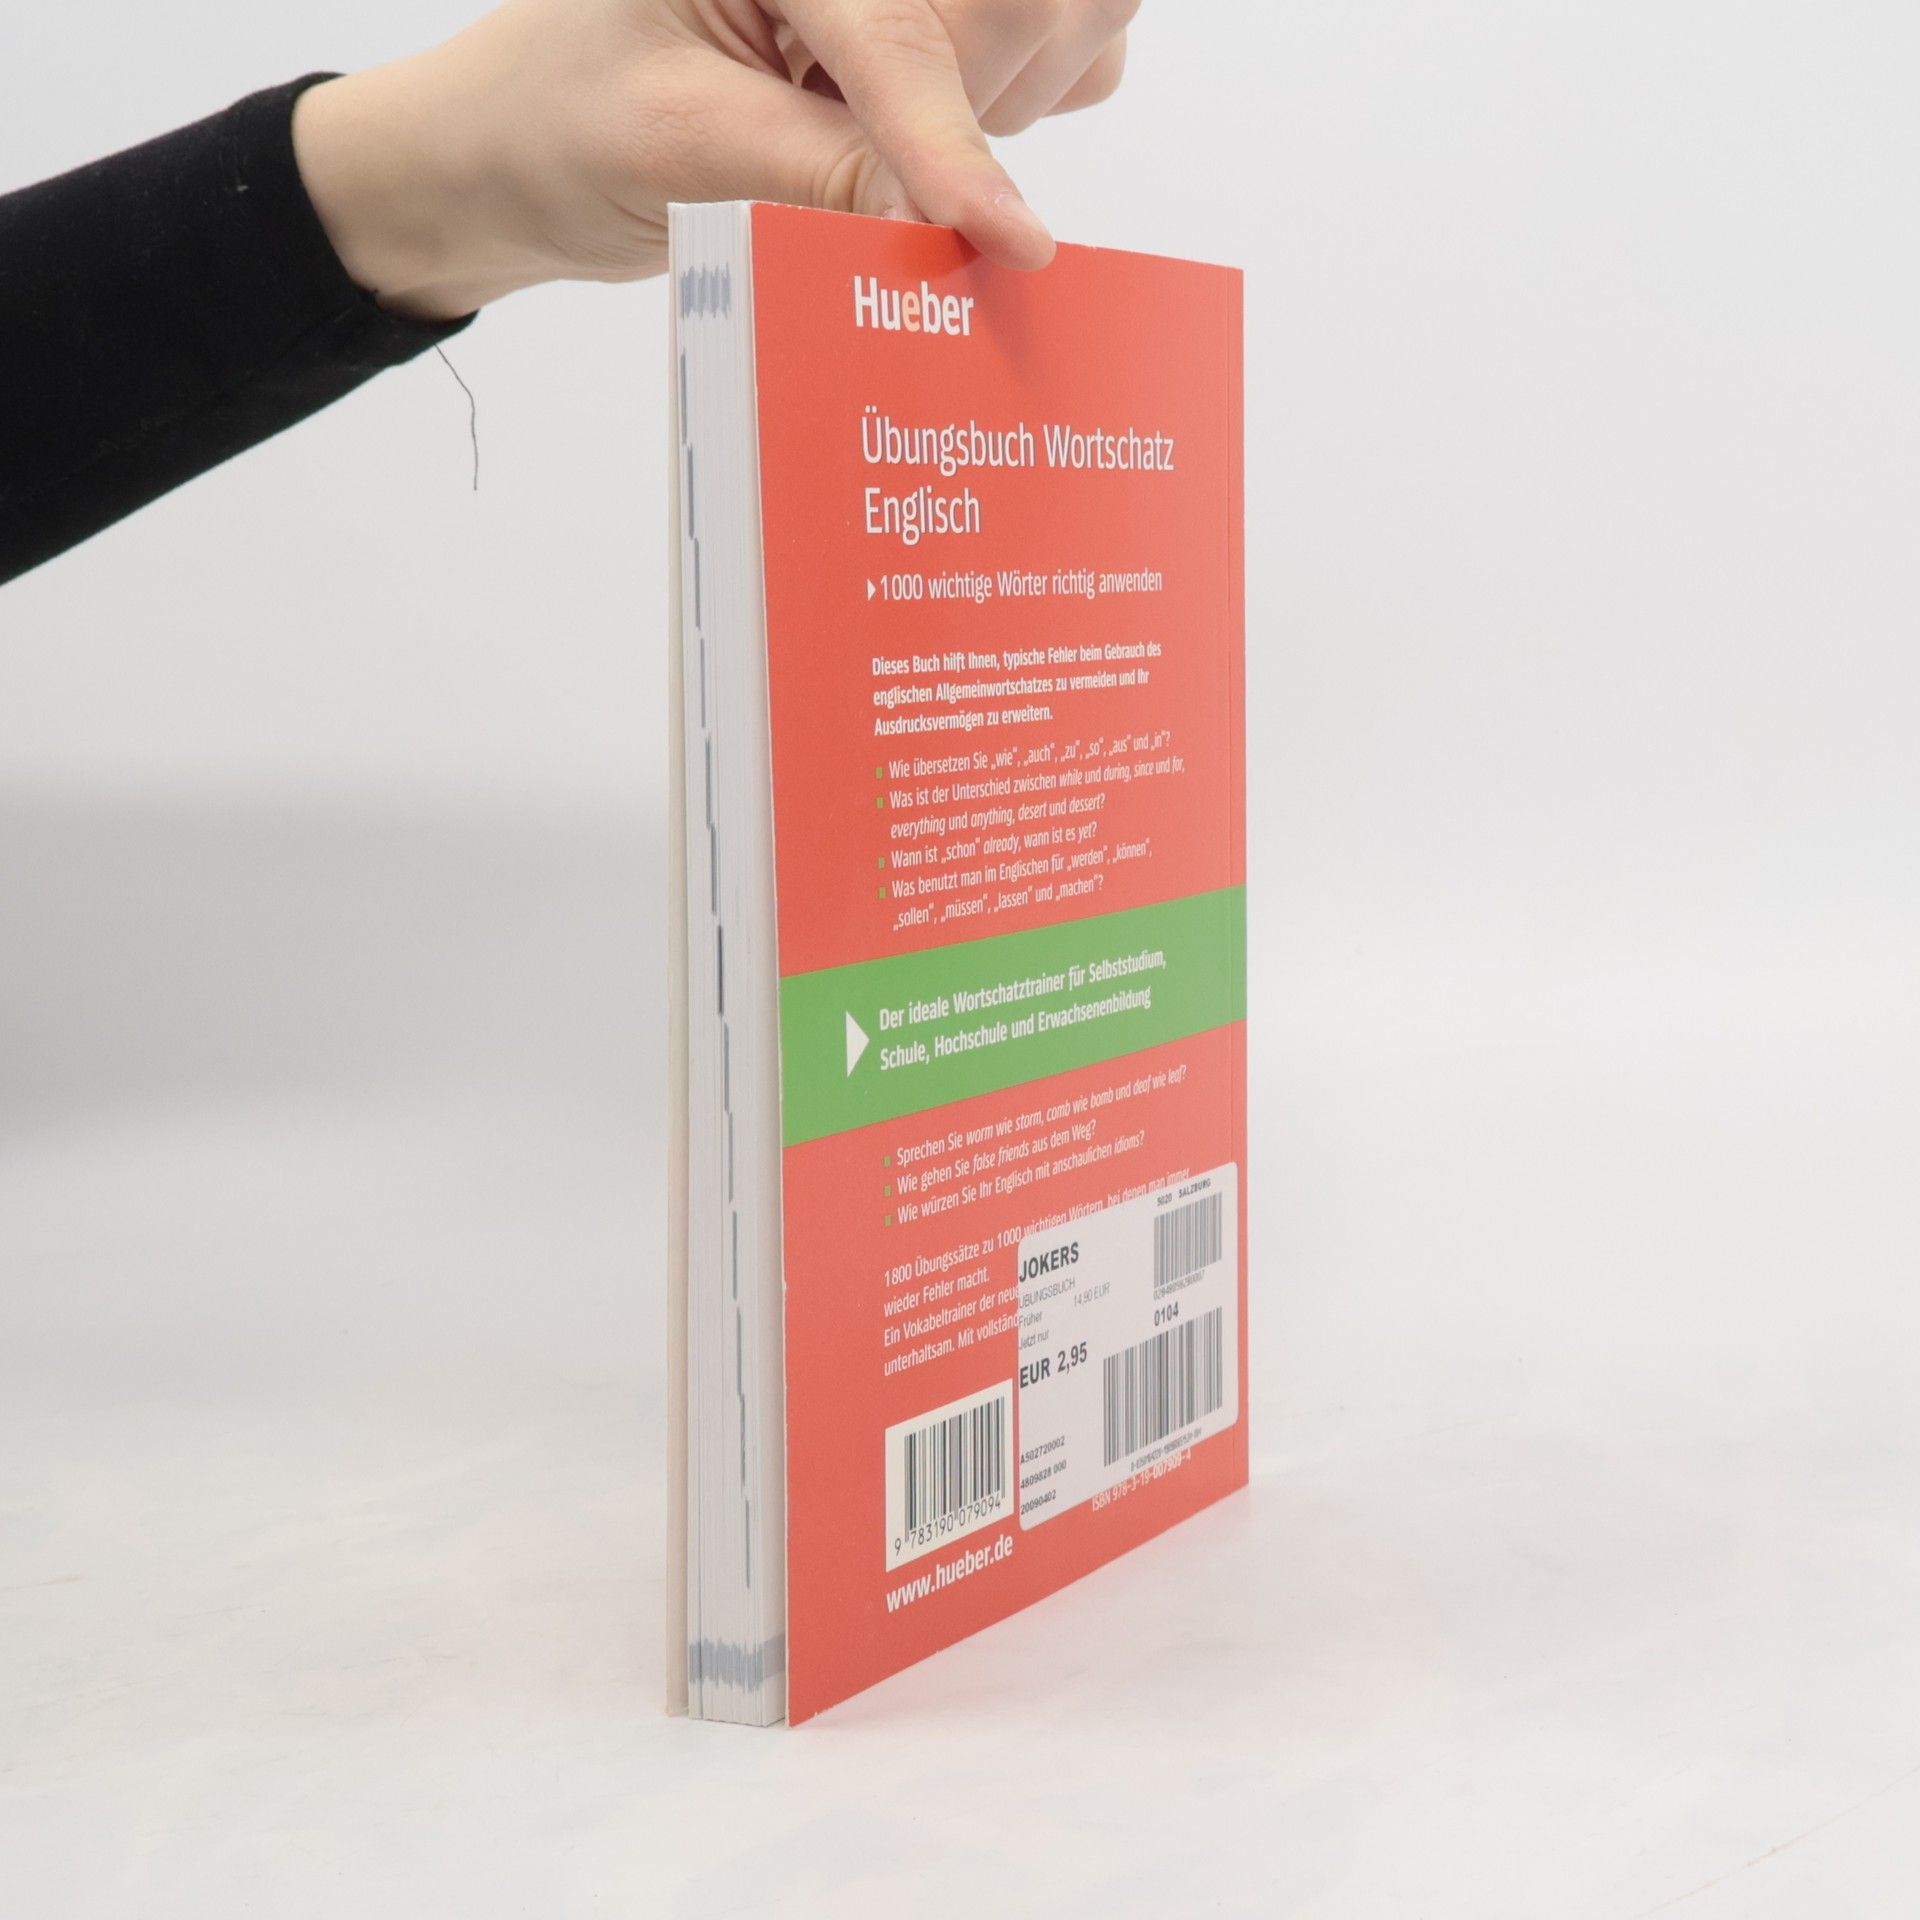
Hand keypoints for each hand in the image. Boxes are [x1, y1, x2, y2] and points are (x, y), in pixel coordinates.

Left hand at [291, 0, 1137, 322]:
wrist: (511, 150)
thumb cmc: (558, 123)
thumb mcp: (681, 147)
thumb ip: (824, 175)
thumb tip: (955, 229)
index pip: (905, 28)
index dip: (957, 141)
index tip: (1008, 241)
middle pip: (1017, 4)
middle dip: (989, 105)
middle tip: (911, 188)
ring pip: (1050, 25)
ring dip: (1010, 109)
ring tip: (890, 156)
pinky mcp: (918, 23)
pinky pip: (1047, 56)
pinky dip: (1025, 108)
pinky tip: (941, 148)